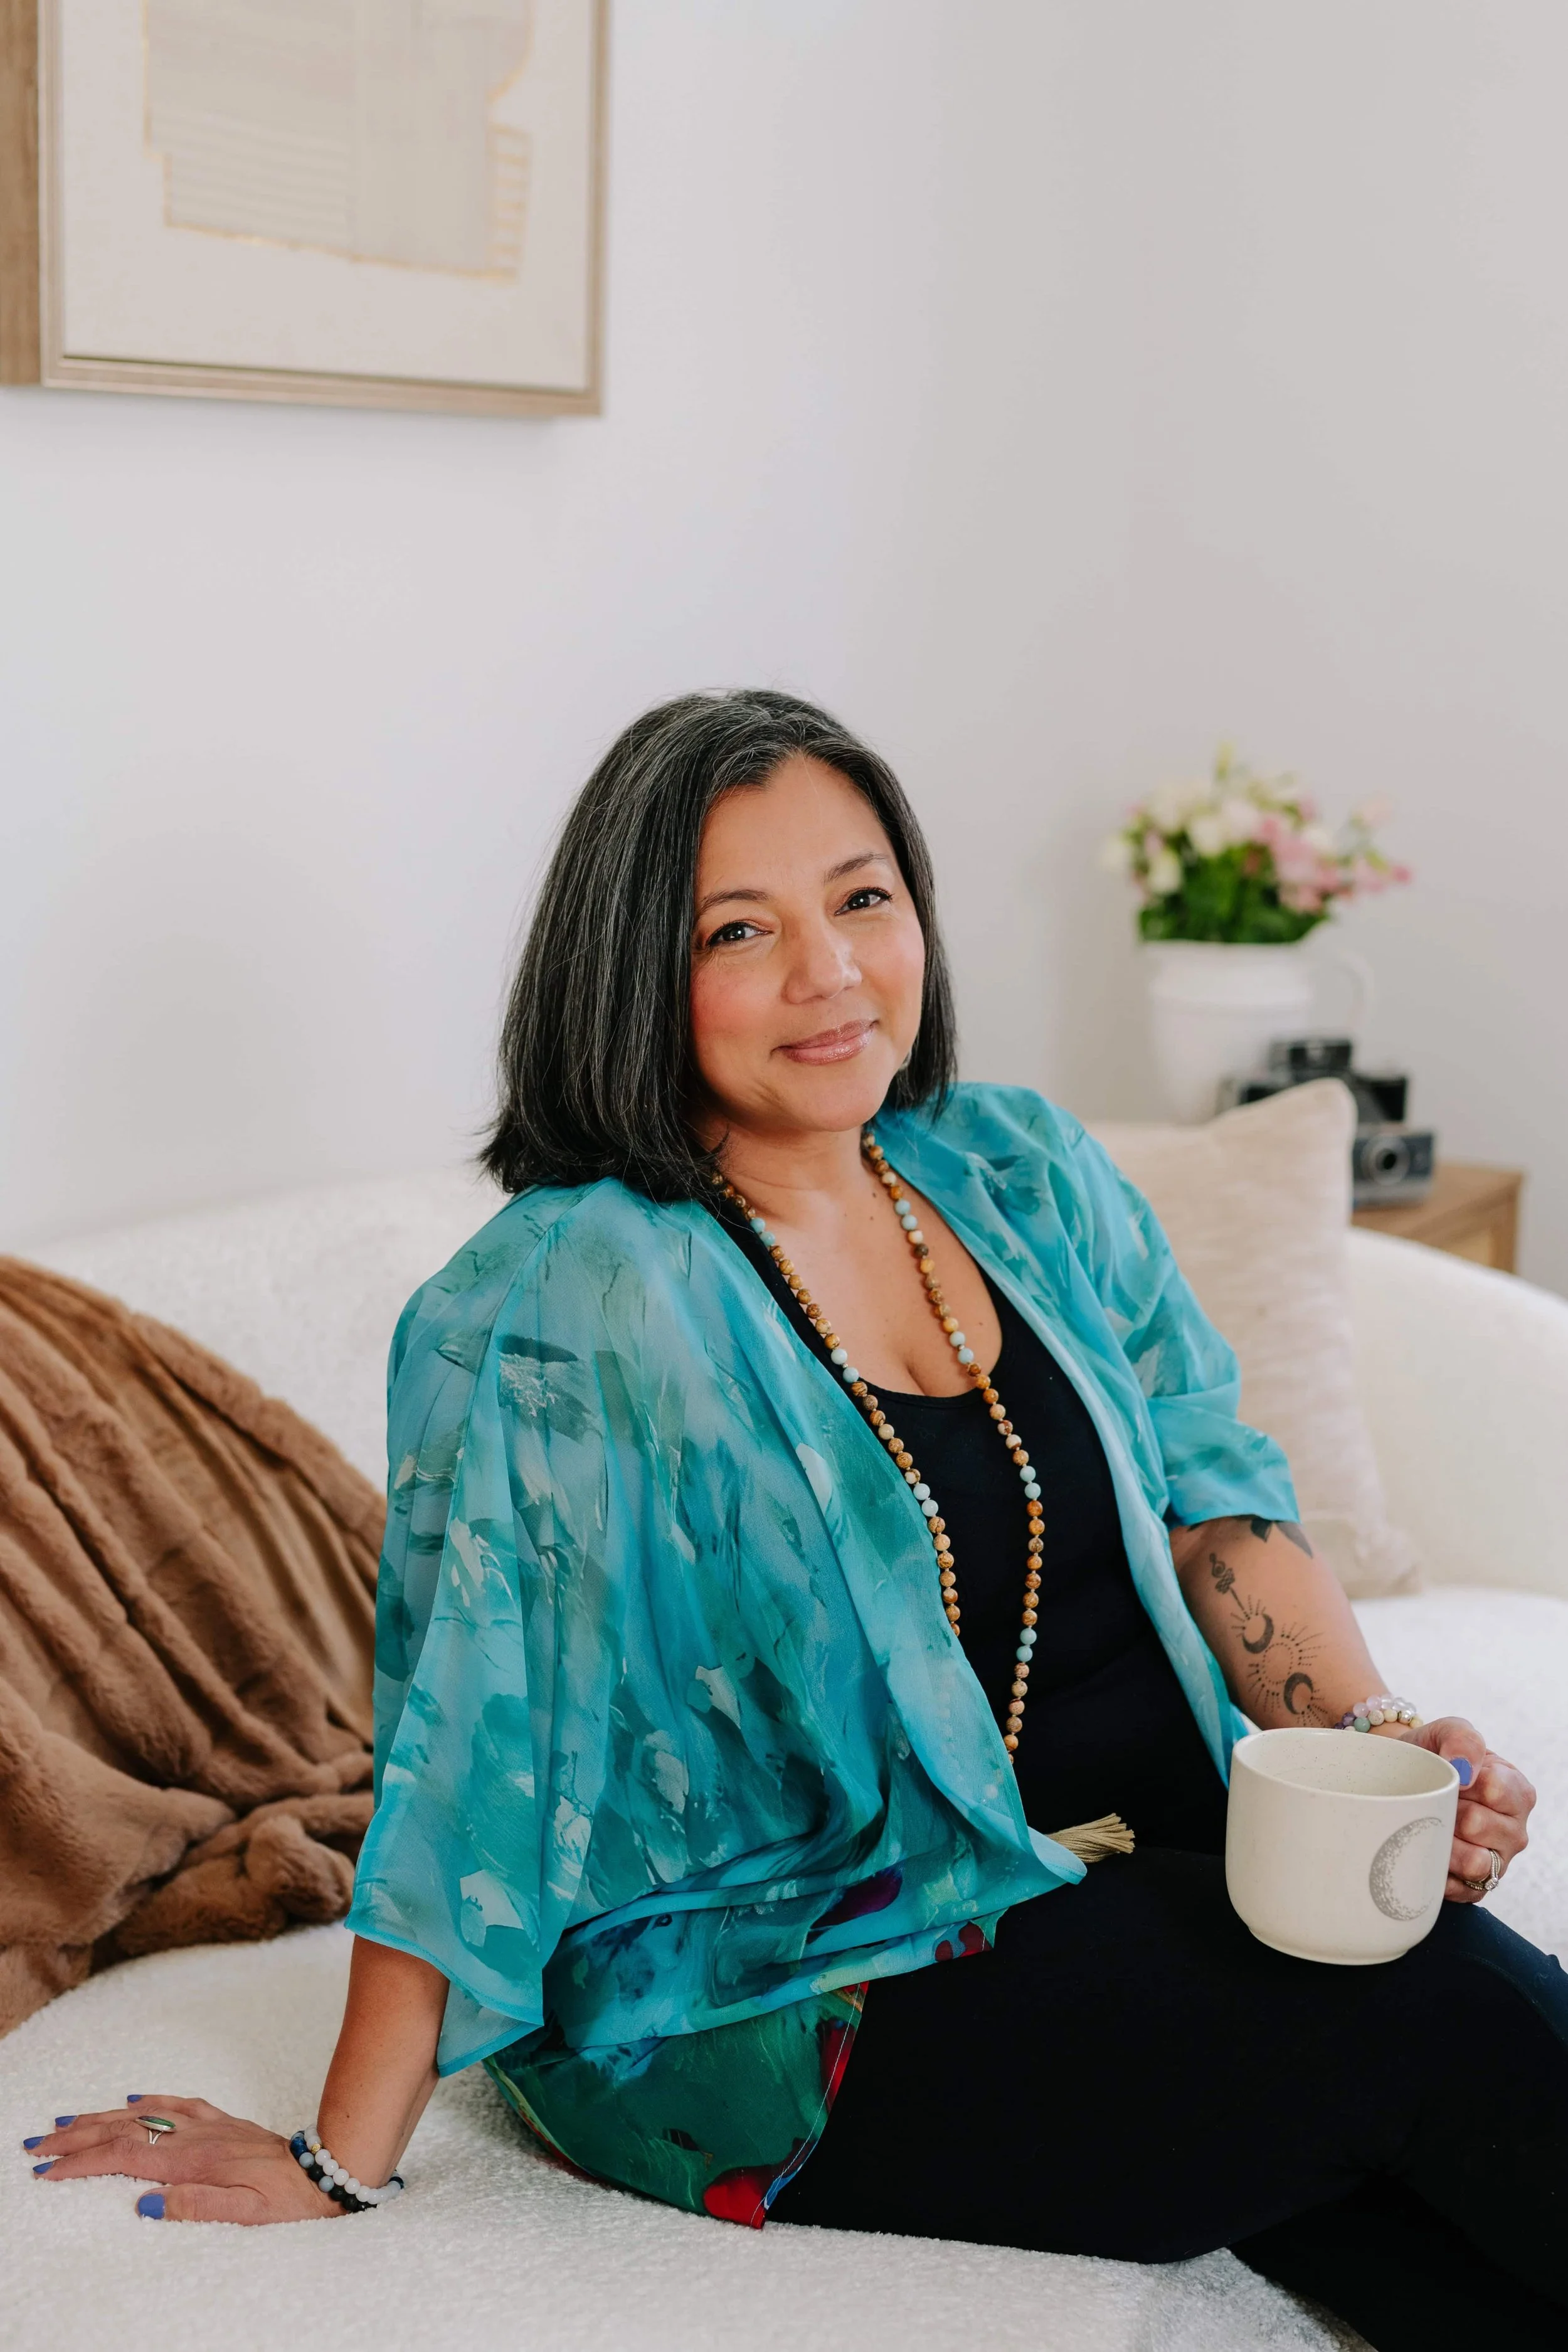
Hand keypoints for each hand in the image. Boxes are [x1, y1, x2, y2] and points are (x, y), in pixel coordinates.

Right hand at [20, 2095, 341, 2222]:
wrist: (326, 2169)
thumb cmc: (285, 2199)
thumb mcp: (242, 2214)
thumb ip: (193, 2206)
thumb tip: (144, 2202)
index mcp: (193, 2160)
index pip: (124, 2156)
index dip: (82, 2162)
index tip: (49, 2171)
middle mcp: (195, 2135)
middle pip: (124, 2129)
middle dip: (77, 2137)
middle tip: (39, 2145)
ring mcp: (208, 2123)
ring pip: (145, 2112)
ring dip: (102, 2116)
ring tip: (67, 2123)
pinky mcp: (222, 2120)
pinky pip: (179, 2102)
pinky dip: (150, 2099)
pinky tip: (133, 2099)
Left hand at [1396, 1716, 1535, 1903]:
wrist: (1403, 1784)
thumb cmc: (1434, 1757)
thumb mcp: (1448, 1732)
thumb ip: (1462, 1738)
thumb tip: (1464, 1771)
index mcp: (1517, 1792)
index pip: (1495, 1789)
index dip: (1461, 1780)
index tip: (1449, 1775)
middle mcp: (1514, 1831)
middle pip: (1478, 1825)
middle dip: (1446, 1810)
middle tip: (1433, 1801)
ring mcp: (1496, 1862)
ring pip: (1473, 1862)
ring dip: (1441, 1842)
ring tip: (1427, 1825)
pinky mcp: (1475, 1888)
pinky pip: (1458, 1890)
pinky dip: (1437, 1872)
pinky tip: (1427, 1853)